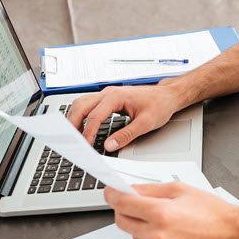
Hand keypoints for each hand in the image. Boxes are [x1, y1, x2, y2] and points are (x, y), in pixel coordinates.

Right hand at [65, 84, 180, 151]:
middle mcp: (108, 93)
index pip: (95, 116)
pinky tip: (83, 127)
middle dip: (73, 124)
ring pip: (82, 103)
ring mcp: (107, 94)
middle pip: (81, 106)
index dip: (87, 133)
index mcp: (116, 97)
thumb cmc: (159, 105)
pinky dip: (82, 116)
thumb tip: (110, 145)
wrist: (167, 95)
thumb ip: (127, 135)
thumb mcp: (146, 123)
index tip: (84, 146)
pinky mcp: (108, 98)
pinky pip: (88, 105)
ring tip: (74, 136)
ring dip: (75, 118)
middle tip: (71, 141)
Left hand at [104, 182, 238, 238]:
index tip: (110, 193)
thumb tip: (130, 190)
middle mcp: (158, 237)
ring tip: (170, 226)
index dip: (113, 195)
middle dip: (127, 212)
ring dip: (145, 231)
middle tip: (142, 208)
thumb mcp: (183, 190)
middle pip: (123, 222)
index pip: (123, 203)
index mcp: (162, 213)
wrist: (235, 238)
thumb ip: (152, 190)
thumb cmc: (214, 214)